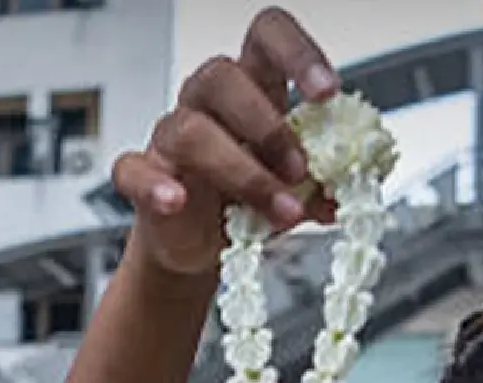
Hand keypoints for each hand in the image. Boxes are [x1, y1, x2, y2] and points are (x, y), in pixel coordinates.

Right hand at [112, 6, 342, 275]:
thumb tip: (350, 191)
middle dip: (268, 126)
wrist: (202, 246)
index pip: (268, 36)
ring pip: (190, 129)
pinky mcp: (144, 176)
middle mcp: (208, 101)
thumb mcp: (298, 191)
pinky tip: (177, 202)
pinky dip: (154, 186)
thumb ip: (325, 184)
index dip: (298, 53)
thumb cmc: (247, 201)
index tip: (327, 93)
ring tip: (279, 211)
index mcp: (253, 87)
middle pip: (223, 76)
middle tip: (301, 170)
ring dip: (241, 171)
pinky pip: (133, 170)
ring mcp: (170, 137)